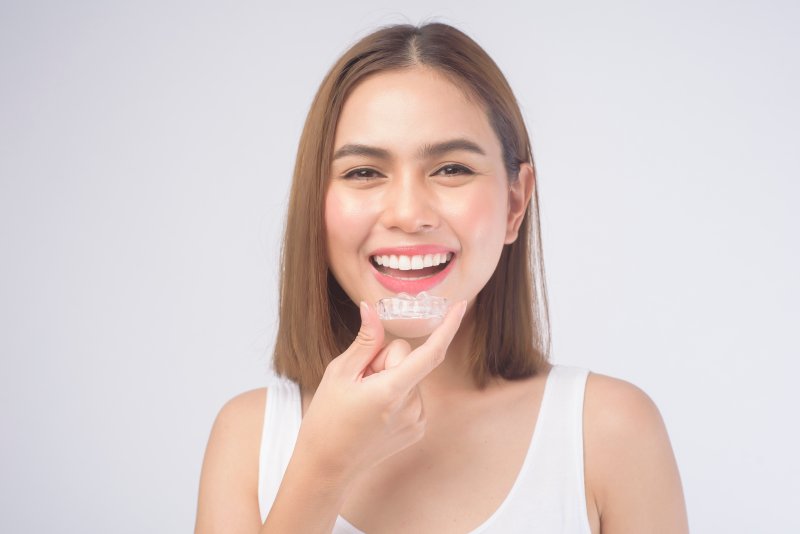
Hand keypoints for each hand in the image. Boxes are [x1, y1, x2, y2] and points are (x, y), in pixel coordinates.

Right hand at [296, 299, 466, 483]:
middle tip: (359, 382)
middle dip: (385, 360)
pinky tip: (374, 411)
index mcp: (392, 391)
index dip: (448, 327)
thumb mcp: (339, 373)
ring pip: (410, 376)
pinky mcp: (417, 429)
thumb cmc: (327, 419)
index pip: (430, 353)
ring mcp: (417, 420)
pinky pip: (412, 394)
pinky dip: (396, 394)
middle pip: (408, 359)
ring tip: (365, 401)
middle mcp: (412, 407)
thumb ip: (365, 341)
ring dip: (390, 379)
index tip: (460, 306)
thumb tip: (372, 309)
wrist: (327, 466)